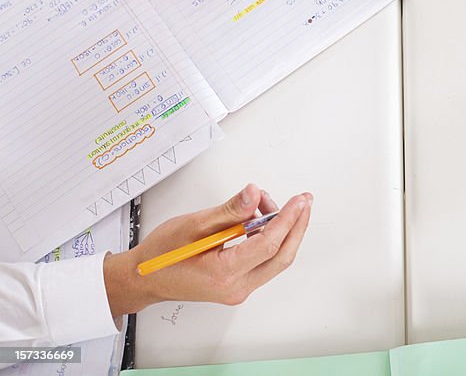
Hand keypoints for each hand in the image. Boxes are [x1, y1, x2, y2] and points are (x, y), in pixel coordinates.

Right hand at [103, 184, 312, 316]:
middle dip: (296, 226)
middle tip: (304, 201)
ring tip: (267, 202)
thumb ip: (229, 209)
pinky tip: (260, 218)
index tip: (299, 200)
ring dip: (281, 230)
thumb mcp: (194, 224)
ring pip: (274, 259)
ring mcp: (238, 289)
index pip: (268, 244)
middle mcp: (236, 287)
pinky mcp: (237, 285)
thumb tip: (255, 193)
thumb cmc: (162, 254)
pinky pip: (263, 261)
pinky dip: (268, 238)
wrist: (144, 279)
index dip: (287, 219)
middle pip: (281, 256)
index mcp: (224, 274)